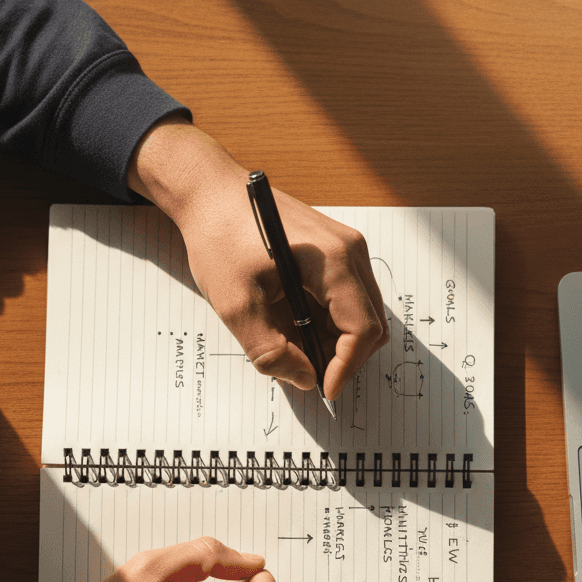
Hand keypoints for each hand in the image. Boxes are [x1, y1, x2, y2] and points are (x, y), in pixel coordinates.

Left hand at [127, 117, 387, 400]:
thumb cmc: (220, 237)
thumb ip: (271, 350)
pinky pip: (348, 297)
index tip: (324, 389)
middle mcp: (350, 251)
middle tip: (310, 375)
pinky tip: (297, 327)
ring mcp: (345, 248)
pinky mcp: (335, 249)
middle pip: (371, 323)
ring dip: (337, 340)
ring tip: (298, 351)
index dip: (346, 367)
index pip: (363, 328)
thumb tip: (304, 378)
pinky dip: (330, 321)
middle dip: (345, 357)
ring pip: (362, 312)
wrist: (209, 193)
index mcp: (333, 260)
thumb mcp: (236, 304)